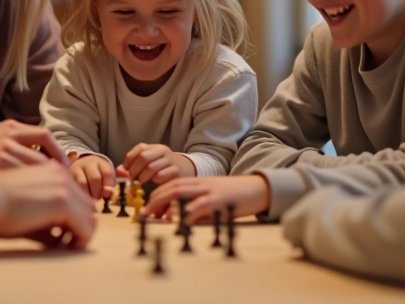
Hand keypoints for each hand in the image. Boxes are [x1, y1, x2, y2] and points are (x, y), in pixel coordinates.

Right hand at [0, 161, 96, 248]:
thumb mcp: (24, 205)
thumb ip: (44, 218)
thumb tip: (59, 239)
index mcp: (50, 170)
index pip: (77, 195)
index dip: (75, 216)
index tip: (65, 234)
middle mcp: (60, 174)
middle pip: (88, 205)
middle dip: (82, 225)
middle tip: (69, 243)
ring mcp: (63, 186)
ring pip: (90, 216)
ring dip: (83, 233)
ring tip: (69, 247)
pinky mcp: (61, 202)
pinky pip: (86, 227)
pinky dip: (82, 240)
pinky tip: (69, 248)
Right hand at [69, 154, 114, 199]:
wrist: (80, 166)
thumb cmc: (96, 174)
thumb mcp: (105, 176)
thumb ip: (110, 184)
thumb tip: (109, 193)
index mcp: (101, 163)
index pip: (107, 173)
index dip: (108, 185)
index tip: (107, 195)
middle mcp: (88, 163)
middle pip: (95, 178)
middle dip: (97, 191)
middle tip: (97, 198)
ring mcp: (76, 168)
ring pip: (83, 183)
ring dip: (87, 194)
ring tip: (89, 199)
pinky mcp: (67, 175)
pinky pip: (73, 186)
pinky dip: (78, 194)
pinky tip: (80, 198)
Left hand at [119, 143, 195, 184]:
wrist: (186, 170)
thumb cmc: (163, 168)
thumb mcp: (149, 164)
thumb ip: (132, 167)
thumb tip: (119, 173)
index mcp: (154, 147)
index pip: (139, 149)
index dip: (129, 161)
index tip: (125, 172)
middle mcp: (163, 150)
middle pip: (143, 157)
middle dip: (134, 170)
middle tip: (129, 181)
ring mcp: (170, 160)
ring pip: (151, 167)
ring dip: (142, 178)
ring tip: (139, 184)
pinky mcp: (176, 171)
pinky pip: (161, 176)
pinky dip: (154, 181)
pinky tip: (154, 184)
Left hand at [144, 175, 270, 223]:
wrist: (258, 189)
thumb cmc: (236, 197)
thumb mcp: (214, 200)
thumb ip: (198, 207)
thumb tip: (182, 220)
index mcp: (199, 183)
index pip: (173, 185)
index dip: (159, 195)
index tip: (150, 209)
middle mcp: (201, 184)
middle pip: (172, 186)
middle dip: (156, 199)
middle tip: (145, 214)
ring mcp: (209, 190)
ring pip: (181, 192)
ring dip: (165, 203)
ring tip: (154, 216)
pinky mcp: (218, 199)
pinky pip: (198, 205)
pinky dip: (186, 212)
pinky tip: (178, 220)